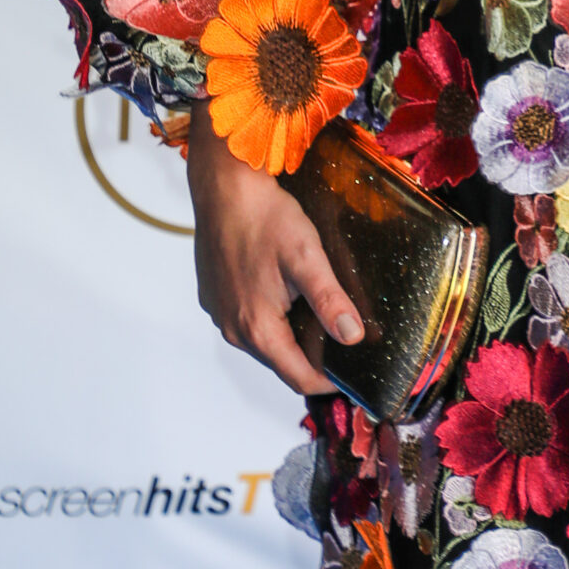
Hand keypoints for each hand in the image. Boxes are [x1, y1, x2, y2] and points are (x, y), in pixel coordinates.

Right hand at [187, 105, 360, 396]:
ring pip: (264, 341)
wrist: (223, 187)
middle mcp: (232, 328)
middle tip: (344, 339)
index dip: (329, 382)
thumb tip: (352, 337)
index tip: (354, 374)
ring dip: (292, 336)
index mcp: (257, 326)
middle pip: (281, 361)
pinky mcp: (214, 296)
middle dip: (313, 357)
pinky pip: (247, 320)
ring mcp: (220, 313)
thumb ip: (330, 300)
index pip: (299, 377)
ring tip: (321, 313)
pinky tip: (287, 292)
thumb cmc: (264, 217)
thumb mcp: (306, 256)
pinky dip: (271, 317)